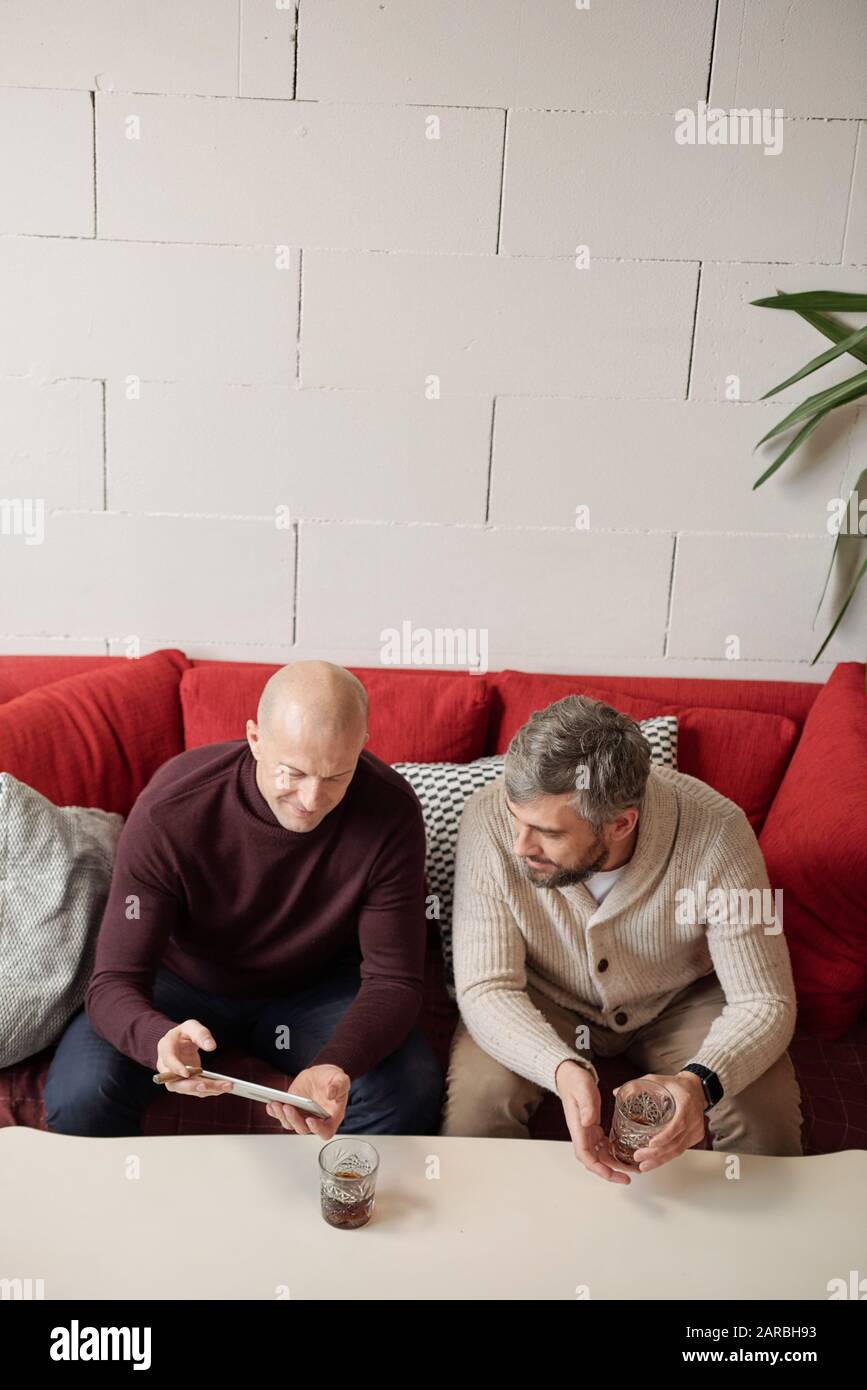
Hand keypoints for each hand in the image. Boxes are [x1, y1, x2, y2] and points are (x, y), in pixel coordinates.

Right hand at [156, 1019, 232, 1097]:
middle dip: (191, 1085)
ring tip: (225, 1086)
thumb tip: (211, 1046)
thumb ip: (201, 1034)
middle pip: (175, 1081)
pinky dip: (209, 1090)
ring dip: (205, 1089)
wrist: (178, 1042)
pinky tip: (223, 1088)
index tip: (187, 1073)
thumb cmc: (184, 1033)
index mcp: (165, 1048)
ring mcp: (173, 1077)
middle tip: (207, 1086)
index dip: (176, 1068)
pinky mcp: (183, 1084)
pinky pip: (194, 1089)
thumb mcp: (192, 1026)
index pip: (168, 1060)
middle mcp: (165, 1067)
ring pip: (186, 1089)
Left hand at [266, 1064, 349, 1138]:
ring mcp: (303, 1117)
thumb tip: (331, 1094)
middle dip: (294, 1119)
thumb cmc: (332, 1080)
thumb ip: (339, 1086)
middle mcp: (317, 1120)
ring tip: (277, 1104)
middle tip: (288, 1107)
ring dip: (282, 1116)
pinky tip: (271, 1105)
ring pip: (291, 1124)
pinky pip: (282, 1117)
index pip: (326, 1131)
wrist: (320, 1075)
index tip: (310, 1120)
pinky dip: (275, 1112)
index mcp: (332, 1117)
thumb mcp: (340, 1079)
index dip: (318, 1129)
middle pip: (304, 1129)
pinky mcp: (293, 1111)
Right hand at [555, 1059, 634, 1185]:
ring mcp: (587, 1132)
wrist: (569, 1076)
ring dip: (615, 1164)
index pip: (586, 1156)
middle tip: (629, 1177)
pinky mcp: (593, 1128)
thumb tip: (589, 1122)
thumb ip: (586, 1105)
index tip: (612, 1174)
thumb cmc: (575, 1081)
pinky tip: (625, 1153)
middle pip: (594, 1161)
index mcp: (578, 1128)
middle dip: (611, 1172)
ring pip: (601, 1156)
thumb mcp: (582, 1090)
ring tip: (632, 1167)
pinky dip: (614, 1153)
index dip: (598, 1169)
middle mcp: (582, 1134)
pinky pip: (603, 1146)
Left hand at [616, 1071, 706, 1172]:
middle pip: (676, 1141)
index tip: (652, 1143)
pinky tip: (655, 1161)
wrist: (697, 1089)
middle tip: (639, 1156)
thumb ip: (636, 1086)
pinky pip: (681, 1149)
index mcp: (685, 1103)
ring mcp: (696, 1129)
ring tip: (644, 1165)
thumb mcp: (656, 1080)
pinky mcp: (695, 1136)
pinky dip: (667, 1157)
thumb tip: (616, 1092)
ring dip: (660, 1159)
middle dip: (656, 1153)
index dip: (665, 1136)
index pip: (678, 1123)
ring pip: (678, 1149)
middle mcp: (693, 1118)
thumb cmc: (676, 1085)